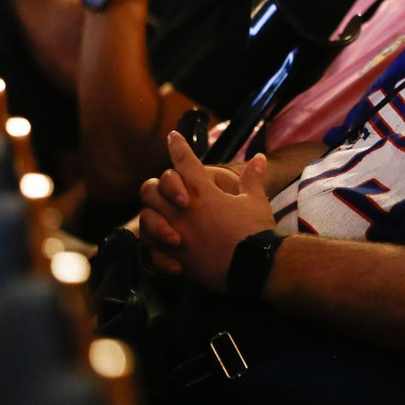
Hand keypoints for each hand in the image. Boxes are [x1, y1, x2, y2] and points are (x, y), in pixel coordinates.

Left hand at [137, 133, 273, 292]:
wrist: (256, 267)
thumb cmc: (256, 230)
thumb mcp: (256, 200)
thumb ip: (253, 178)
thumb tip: (258, 158)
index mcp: (202, 194)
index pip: (185, 162)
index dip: (178, 146)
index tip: (173, 137)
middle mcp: (183, 212)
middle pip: (153, 189)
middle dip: (158, 185)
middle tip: (167, 188)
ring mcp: (177, 236)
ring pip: (146, 219)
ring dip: (152, 215)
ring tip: (162, 216)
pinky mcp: (176, 260)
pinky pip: (153, 251)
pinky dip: (155, 247)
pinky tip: (164, 245)